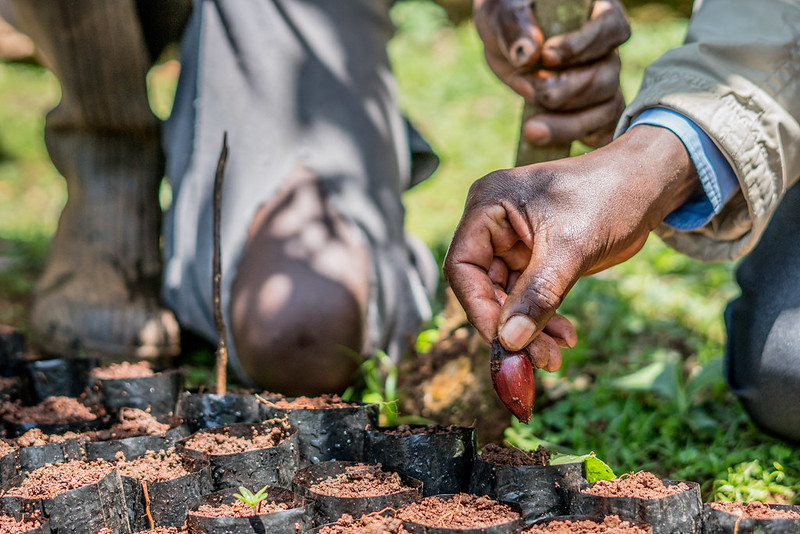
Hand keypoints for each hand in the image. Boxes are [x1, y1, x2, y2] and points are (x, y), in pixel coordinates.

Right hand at [443, 126, 699, 367]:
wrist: (647, 184)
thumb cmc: (608, 195)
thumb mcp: (571, 246)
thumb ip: (538, 293)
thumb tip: (510, 341)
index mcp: (488, 205)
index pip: (464, 266)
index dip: (479, 307)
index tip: (504, 343)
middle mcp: (492, 224)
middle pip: (484, 288)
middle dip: (511, 326)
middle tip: (540, 358)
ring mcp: (512, 243)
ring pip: (507, 299)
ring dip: (529, 330)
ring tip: (555, 355)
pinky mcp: (534, 260)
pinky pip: (529, 298)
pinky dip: (544, 320)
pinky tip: (566, 336)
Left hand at [473, 0, 629, 146]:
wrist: (505, 41)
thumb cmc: (508, 15)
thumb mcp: (503, 12)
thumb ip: (515, 26)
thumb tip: (528, 54)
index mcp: (597, 13)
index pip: (611, 28)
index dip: (583, 46)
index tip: (547, 57)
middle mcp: (607, 49)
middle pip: (607, 76)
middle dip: (566, 91)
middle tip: (527, 89)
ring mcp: (602, 80)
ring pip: (606, 108)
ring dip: (569, 123)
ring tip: (531, 128)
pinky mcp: (591, 108)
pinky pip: (601, 130)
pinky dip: (579, 138)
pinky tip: (551, 140)